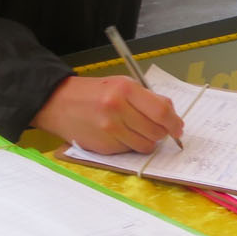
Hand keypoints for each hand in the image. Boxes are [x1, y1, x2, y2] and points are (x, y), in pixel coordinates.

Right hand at [32, 75, 184, 154]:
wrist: (58, 103)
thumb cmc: (92, 92)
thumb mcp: (119, 84)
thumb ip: (145, 98)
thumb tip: (171, 115)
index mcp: (124, 90)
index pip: (161, 111)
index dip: (174, 122)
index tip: (178, 127)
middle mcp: (117, 110)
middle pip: (156, 131)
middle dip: (162, 132)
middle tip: (157, 128)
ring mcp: (110, 131)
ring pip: (146, 145)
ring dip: (147, 140)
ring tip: (135, 130)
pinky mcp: (104, 147)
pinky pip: (129, 151)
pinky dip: (130, 145)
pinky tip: (120, 134)